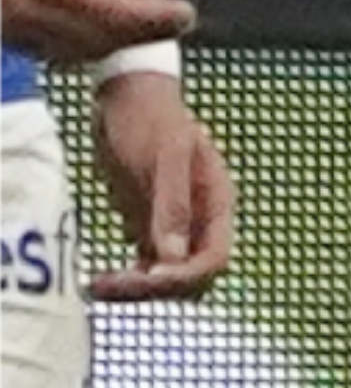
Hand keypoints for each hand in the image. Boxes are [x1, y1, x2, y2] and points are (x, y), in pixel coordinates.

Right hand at [0, 0, 184, 64]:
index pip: (117, 17)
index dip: (157, 22)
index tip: (188, 13)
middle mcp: (28, 15)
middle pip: (100, 43)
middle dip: (141, 35)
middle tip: (174, 19)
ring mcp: (7, 30)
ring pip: (72, 52)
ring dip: (110, 41)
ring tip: (140, 20)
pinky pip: (45, 48)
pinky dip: (78, 41)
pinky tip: (91, 19)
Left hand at [92, 68, 229, 299]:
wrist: (127, 98)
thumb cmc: (150, 119)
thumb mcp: (163, 157)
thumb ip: (172, 206)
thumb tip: (171, 259)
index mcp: (216, 204)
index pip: (213, 259)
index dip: (184, 277)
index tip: (146, 279)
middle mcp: (201, 221)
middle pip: (190, 276)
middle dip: (154, 288)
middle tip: (108, 285)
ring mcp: (177, 225)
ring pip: (167, 276)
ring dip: (136, 289)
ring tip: (98, 286)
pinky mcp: (151, 226)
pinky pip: (147, 265)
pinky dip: (128, 278)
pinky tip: (101, 279)